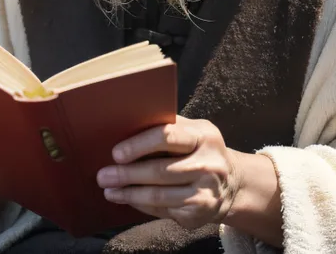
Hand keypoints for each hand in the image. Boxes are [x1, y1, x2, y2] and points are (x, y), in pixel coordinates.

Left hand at [96, 116, 241, 230]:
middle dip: (127, 174)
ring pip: (159, 195)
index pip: (169, 136)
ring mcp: (206, 191)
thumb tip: (127, 122)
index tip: (116, 152)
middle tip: (103, 175)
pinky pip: (163, 209)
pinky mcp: (199, 213)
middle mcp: (209, 164)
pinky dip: (141, 205)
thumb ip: (169, 126)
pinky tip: (128, 199)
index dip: (140, 145)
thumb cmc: (200, 150)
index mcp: (204, 135)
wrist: (232, 183)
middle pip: (160, 170)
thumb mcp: (193, 131)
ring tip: (109, 190)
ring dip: (129, 193)